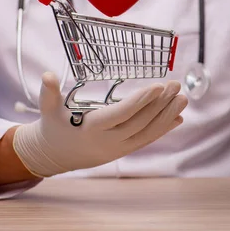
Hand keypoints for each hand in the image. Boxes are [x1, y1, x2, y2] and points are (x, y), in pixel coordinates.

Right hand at [13, 72, 186, 177]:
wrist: (55, 155)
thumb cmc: (53, 127)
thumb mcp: (48, 109)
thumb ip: (48, 92)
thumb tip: (46, 75)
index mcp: (92, 128)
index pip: (121, 114)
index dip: (141, 101)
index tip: (158, 86)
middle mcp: (109, 141)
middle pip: (140, 122)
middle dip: (160, 104)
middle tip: (176, 85)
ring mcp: (119, 147)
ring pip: (148, 132)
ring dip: (166, 115)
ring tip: (183, 98)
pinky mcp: (124, 150)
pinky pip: (147, 139)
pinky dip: (163, 128)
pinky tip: (178, 117)